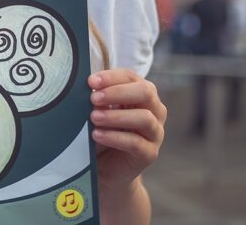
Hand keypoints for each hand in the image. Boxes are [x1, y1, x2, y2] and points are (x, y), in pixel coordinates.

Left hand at [89, 69, 166, 186]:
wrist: (106, 169)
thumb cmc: (102, 132)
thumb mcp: (98, 112)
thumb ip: (97, 100)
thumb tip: (90, 89)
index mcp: (141, 94)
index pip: (131, 77)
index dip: (112, 77)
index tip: (90, 81)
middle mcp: (154, 110)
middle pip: (145, 92)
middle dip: (118, 92)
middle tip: (94, 98)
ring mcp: (155, 133)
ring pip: (144, 118)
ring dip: (116, 116)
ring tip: (93, 118)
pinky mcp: (150, 153)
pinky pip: (136, 143)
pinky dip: (115, 137)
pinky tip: (98, 135)